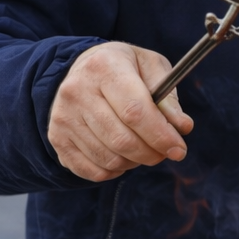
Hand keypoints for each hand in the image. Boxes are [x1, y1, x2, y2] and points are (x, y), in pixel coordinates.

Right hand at [47, 42, 193, 181]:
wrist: (83, 68)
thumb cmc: (126, 68)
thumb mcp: (152, 67)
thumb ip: (168, 97)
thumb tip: (181, 127)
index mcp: (104, 67)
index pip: (135, 111)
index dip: (161, 135)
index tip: (179, 148)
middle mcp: (77, 91)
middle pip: (122, 139)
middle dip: (152, 153)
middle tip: (166, 152)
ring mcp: (63, 116)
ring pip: (109, 158)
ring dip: (135, 162)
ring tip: (144, 149)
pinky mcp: (57, 138)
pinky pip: (91, 170)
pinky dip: (114, 171)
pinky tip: (124, 156)